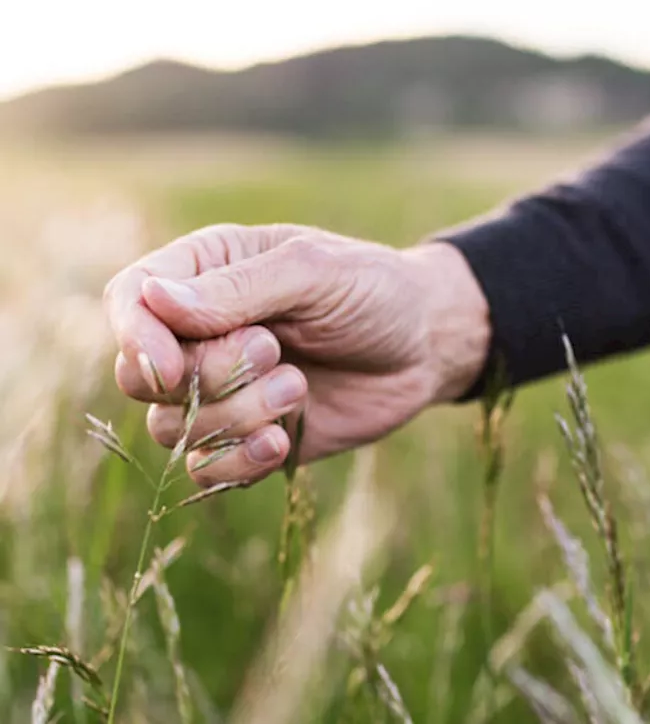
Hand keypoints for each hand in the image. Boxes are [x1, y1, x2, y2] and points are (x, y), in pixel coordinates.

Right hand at [102, 224, 490, 486]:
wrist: (428, 345)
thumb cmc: (375, 291)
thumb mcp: (315, 272)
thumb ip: (239, 289)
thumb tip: (154, 301)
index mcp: (205, 272)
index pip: (130, 301)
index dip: (135, 338)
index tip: (171, 368)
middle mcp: (200, 332)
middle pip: (141, 375)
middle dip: (204, 375)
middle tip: (272, 350)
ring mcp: (220, 389)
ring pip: (172, 428)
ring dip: (234, 416)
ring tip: (298, 387)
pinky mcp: (247, 436)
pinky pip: (207, 469)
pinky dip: (238, 463)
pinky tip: (281, 442)